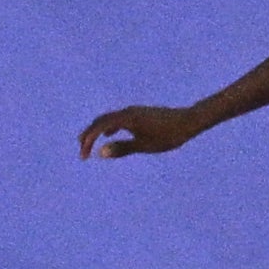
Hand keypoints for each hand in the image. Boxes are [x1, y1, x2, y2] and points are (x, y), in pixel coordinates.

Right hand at [77, 103, 205, 157]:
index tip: (84, 156)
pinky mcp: (139, 114)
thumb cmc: (168, 135)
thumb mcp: (145, 145)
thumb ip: (122, 149)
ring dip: (97, 130)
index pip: (99, 127)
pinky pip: (118, 119)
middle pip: (100, 121)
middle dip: (88, 135)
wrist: (188, 121)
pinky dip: (109, 127)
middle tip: (81, 150)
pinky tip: (109, 134)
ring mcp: (133, 112)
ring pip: (108, 119)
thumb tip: (100, 152)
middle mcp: (127, 112)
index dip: (88, 141)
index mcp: (126, 118)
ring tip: (88, 141)